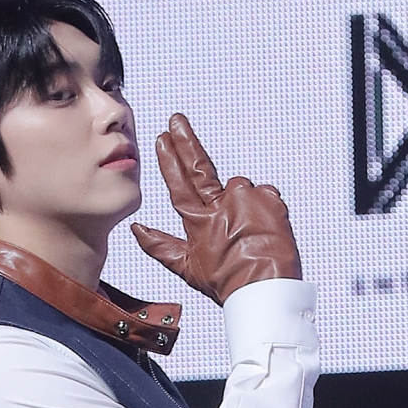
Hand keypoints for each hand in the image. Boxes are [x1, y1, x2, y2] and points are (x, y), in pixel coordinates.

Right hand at [131, 114, 301, 303]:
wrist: (266, 288)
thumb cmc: (229, 283)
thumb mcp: (188, 270)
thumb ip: (160, 247)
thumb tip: (136, 229)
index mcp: (199, 222)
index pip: (178, 185)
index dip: (169, 161)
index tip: (161, 138)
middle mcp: (221, 205)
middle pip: (199, 167)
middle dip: (185, 142)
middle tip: (177, 120)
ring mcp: (246, 198)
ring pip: (239, 190)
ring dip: (241, 204)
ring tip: (248, 233)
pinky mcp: (270, 198)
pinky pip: (264, 196)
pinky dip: (262, 208)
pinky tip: (262, 229)